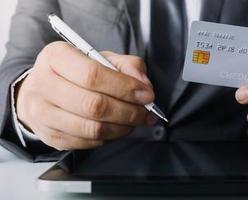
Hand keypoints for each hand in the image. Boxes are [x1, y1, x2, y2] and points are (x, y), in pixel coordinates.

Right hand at [16, 41, 156, 149]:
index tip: (146, 94)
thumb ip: (127, 65)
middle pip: (94, 105)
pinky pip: (88, 142)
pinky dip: (110, 137)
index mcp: (56, 57)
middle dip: (129, 111)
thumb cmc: (77, 73)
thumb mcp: (102, 58)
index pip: (92, 75)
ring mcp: (42, 113)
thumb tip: (143, 84)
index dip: (125, 87)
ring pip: (92, 128)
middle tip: (145, 112)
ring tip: (135, 121)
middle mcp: (43, 84)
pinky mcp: (50, 135)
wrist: (44, 91)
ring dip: (122, 127)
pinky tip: (117, 127)